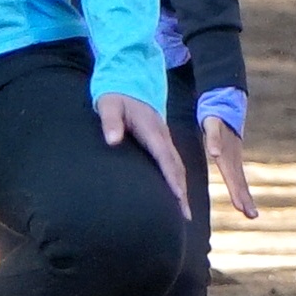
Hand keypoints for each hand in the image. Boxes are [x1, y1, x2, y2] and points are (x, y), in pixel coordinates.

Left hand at [96, 94, 189, 218]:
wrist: (128, 79)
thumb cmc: (116, 95)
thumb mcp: (109, 105)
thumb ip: (111, 122)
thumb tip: (112, 140)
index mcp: (152, 130)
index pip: (165, 158)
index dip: (172, 179)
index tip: (178, 199)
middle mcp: (162, 136)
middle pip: (176, 167)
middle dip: (182, 191)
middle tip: (186, 216)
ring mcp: (163, 139)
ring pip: (177, 166)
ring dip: (181, 188)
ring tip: (184, 212)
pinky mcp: (160, 141)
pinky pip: (172, 163)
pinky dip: (177, 179)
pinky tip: (175, 193)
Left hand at [203, 117, 258, 218]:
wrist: (224, 103)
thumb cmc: (215, 115)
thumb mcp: (212, 124)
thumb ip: (214, 138)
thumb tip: (214, 153)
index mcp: (227, 154)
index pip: (233, 177)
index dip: (237, 192)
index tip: (241, 208)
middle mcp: (233, 158)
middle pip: (240, 181)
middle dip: (245, 199)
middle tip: (252, 216)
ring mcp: (235, 157)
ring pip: (241, 180)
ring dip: (245, 197)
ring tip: (251, 214)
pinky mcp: (233, 157)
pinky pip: (237, 176)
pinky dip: (240, 188)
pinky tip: (243, 200)